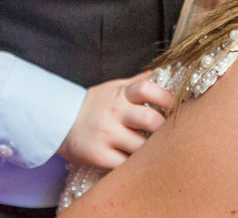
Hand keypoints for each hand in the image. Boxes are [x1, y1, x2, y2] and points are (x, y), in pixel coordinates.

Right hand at [57, 71, 173, 168]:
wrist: (59, 122)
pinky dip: (136, 166)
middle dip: (165, 130)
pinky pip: (126, 164)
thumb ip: (137, 83)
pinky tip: (139, 163)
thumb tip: (164, 73)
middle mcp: (114, 112)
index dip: (167, 98)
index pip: (147, 89)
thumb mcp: (113, 88)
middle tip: (172, 136)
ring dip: (153, 151)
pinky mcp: (99, 155)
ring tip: (157, 152)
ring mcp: (106, 134)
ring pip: (141, 146)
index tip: (178, 108)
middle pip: (149, 120)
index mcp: (120, 94)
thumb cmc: (93, 105)